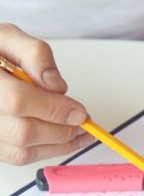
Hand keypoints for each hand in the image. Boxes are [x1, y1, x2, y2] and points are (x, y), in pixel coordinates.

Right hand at [0, 24, 92, 164]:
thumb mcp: (7, 37)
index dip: (54, 109)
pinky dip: (47, 150)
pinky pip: (20, 157)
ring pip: (23, 152)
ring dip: (59, 145)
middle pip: (23, 132)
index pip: (18, 101)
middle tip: (84, 123)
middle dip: (61, 130)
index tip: (80, 111)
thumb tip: (57, 85)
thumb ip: (33, 54)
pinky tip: (64, 139)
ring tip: (80, 133)